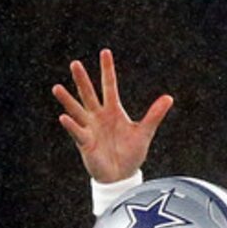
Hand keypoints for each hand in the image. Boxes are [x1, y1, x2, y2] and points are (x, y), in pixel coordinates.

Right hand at [53, 48, 172, 184]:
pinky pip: (77, 132)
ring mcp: (90, 128)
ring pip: (77, 110)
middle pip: (89, 94)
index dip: (107, 69)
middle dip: (83, 79)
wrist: (122, 176)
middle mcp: (99, 116)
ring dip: (67, 100)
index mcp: (113, 110)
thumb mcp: (144, 132)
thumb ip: (154, 115)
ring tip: (57, 88)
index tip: (105, 52)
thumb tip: (169, 98)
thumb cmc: (131, 153)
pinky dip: (71, 125)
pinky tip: (64, 117)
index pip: (109, 85)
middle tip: (76, 63)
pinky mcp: (85, 143)